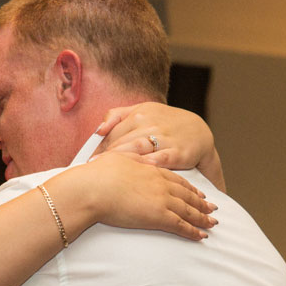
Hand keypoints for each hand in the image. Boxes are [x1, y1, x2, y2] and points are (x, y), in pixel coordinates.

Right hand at [80, 151, 217, 240]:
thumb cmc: (96, 174)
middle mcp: (160, 184)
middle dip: (201, 202)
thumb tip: (125, 157)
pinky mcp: (158, 216)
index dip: (188, 186)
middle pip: (187, 194)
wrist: (92, 188)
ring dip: (202, 218)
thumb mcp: (114, 158)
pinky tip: (202, 236)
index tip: (198, 191)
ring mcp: (161, 200)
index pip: (175, 179)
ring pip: (188, 210)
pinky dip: (193, 231)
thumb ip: (126, 158)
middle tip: (212, 208)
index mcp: (150, 170)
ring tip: (212, 223)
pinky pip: (181, 226)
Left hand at [95, 102, 225, 189]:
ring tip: (105, 174)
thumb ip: (118, 116)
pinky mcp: (177, 152)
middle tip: (90, 171)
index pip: (112, 131)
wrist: (199, 132)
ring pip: (136, 149)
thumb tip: (98, 129)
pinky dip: (146, 165)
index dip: (98, 147)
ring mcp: (164, 137)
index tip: (86, 161)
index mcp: (139, 113)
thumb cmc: (166, 124)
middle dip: (104, 157)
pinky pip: (159, 159)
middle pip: (120, 141)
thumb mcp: (143, 111)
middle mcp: (150, 123)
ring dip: (119, 161)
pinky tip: (135, 173)